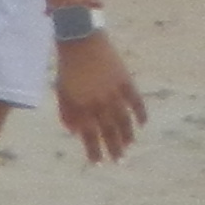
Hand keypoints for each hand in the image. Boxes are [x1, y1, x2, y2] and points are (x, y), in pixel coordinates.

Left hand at [56, 33, 144, 163]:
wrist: (81, 40)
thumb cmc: (69, 66)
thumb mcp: (62, 91)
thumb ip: (67, 113)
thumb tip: (73, 132)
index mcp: (81, 105)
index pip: (88, 135)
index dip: (93, 150)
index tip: (98, 164)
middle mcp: (98, 103)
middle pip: (108, 131)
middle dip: (113, 148)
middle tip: (119, 162)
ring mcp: (113, 92)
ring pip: (123, 120)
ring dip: (127, 135)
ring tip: (129, 146)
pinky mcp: (125, 81)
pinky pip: (136, 101)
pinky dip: (140, 114)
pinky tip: (142, 124)